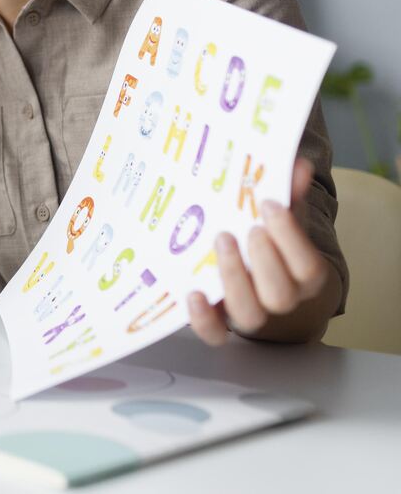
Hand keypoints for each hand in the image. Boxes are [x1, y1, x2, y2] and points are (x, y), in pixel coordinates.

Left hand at [187, 158, 335, 343]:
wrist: (270, 290)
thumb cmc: (276, 249)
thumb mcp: (284, 223)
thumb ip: (290, 196)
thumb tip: (298, 166)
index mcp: (305, 277)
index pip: (307, 265)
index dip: (290, 237)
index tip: (270, 205)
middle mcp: (282, 301)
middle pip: (279, 294)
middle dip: (263, 259)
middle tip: (247, 227)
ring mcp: (251, 314)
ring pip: (249, 314)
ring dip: (234, 278)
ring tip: (221, 240)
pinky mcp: (222, 323)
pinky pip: (215, 334)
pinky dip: (204, 319)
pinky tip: (193, 293)